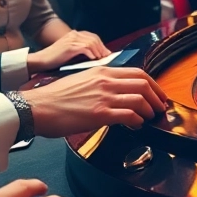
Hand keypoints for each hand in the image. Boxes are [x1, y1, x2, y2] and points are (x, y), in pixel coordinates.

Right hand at [21, 66, 166, 135]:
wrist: (37, 107)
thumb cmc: (56, 97)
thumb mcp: (83, 80)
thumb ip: (102, 83)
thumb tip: (118, 93)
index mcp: (102, 71)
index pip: (138, 72)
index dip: (154, 85)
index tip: (158, 94)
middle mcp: (106, 81)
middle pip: (143, 84)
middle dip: (156, 98)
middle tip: (159, 108)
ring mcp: (104, 97)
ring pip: (140, 99)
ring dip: (149, 110)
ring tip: (149, 117)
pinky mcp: (100, 114)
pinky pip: (129, 116)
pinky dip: (138, 121)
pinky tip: (136, 125)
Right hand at [26, 30, 109, 72]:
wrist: (41, 60)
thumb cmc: (55, 59)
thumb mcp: (70, 52)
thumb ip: (82, 51)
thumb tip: (96, 56)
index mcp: (74, 34)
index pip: (93, 37)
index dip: (101, 44)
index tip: (107, 53)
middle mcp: (74, 34)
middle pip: (94, 39)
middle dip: (102, 48)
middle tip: (107, 57)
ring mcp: (72, 39)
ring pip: (91, 43)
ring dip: (98, 51)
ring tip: (102, 59)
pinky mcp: (70, 46)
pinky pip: (85, 48)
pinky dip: (91, 53)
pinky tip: (94, 59)